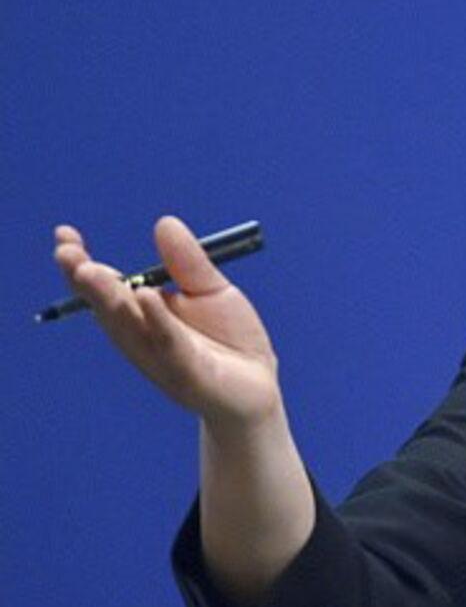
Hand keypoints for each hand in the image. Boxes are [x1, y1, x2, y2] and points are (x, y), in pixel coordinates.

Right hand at [53, 216, 282, 425]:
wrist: (259, 385)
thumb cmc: (229, 337)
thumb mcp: (211, 289)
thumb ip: (187, 261)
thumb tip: (164, 222)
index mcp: (141, 314)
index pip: (104, 286)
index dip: (81, 263)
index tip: (64, 234)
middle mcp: (142, 337)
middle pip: (107, 308)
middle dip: (86, 281)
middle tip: (68, 255)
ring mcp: (162, 359)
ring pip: (131, 328)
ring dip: (110, 299)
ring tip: (92, 271)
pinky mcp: (190, 377)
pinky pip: (171, 347)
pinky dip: (157, 322)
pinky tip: (145, 297)